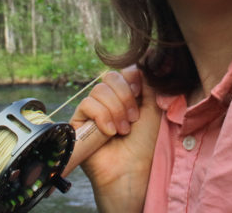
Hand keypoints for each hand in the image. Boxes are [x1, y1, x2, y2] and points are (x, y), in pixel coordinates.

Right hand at [69, 66, 160, 212]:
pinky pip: (87, 104)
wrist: (132, 169)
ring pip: (98, 90)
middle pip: (109, 76)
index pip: (122, 71)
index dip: (130, 78)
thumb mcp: (153, 108)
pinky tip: (109, 133)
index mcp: (125, 95)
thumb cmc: (145, 143)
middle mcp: (108, 101)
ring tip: (122, 130)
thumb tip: (141, 61)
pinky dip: (101, 117)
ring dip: (115, 111)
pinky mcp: (78, 122)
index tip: (139, 93)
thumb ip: (148, 83)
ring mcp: (92, 111)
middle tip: (133, 118)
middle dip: (124, 97)